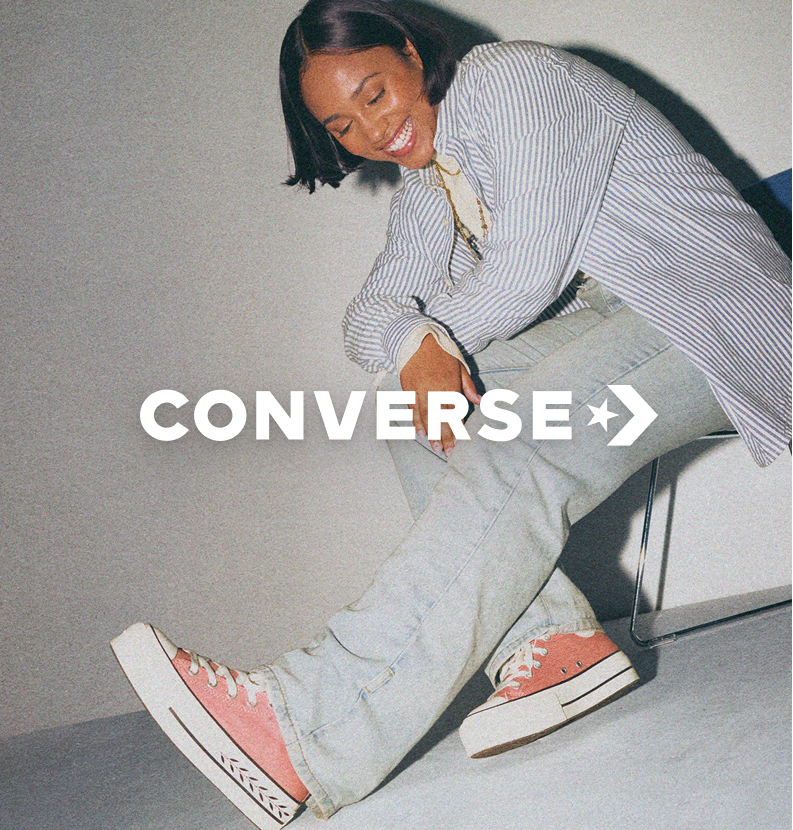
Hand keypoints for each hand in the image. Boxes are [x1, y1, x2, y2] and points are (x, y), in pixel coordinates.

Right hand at [399, 334, 480, 456]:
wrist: (416, 340)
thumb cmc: (442, 353)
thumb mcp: (460, 367)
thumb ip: (469, 387)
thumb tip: (481, 402)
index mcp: (449, 387)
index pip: (454, 414)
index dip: (456, 430)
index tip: (459, 443)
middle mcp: (433, 392)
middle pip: (439, 420)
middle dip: (444, 437)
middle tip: (447, 452)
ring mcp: (419, 392)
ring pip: (425, 418)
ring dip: (431, 434)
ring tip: (435, 447)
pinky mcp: (408, 390)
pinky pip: (413, 410)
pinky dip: (416, 422)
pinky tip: (421, 432)